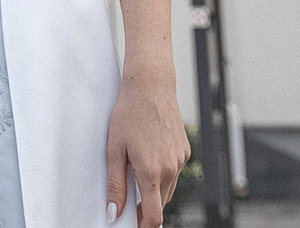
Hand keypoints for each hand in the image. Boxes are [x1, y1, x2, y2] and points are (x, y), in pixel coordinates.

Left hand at [105, 71, 187, 226]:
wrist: (151, 86)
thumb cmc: (129, 113)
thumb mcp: (114, 149)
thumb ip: (115, 185)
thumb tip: (114, 212)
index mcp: (151, 171)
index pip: (153, 216)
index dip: (143, 226)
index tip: (133, 225)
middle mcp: (170, 168)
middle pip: (161, 204)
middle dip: (146, 208)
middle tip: (128, 201)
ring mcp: (180, 160)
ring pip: (168, 189)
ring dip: (154, 190)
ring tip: (136, 172)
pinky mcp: (185, 151)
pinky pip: (174, 172)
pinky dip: (163, 174)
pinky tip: (150, 157)